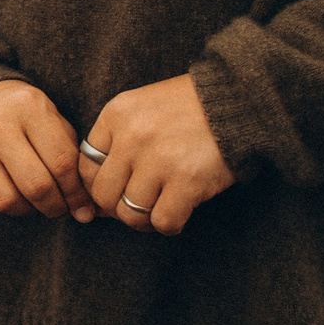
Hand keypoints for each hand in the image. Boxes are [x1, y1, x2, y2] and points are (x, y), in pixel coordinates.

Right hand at [0, 80, 96, 220]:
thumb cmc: (21, 118)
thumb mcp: (50, 121)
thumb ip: (71, 160)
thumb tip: (86, 213)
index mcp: (29, 106)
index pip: (63, 164)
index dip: (77, 194)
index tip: (82, 208)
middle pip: (36, 186)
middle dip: (54, 207)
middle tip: (58, 209)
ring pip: (5, 200)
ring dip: (24, 210)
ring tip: (29, 201)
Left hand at [81, 73, 234, 235]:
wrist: (238, 100)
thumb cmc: (188, 108)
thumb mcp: (142, 109)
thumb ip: (117, 142)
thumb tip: (96, 200)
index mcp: (116, 115)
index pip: (85, 165)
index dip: (97, 186)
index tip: (115, 192)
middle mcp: (132, 137)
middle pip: (103, 195)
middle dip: (117, 208)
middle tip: (137, 206)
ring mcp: (158, 160)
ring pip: (130, 213)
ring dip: (144, 220)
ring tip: (159, 209)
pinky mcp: (187, 181)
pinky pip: (163, 221)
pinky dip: (170, 224)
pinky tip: (180, 212)